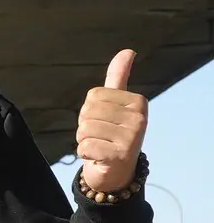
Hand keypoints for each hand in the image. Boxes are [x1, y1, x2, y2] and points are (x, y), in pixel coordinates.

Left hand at [75, 49, 148, 195]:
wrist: (116, 171)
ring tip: (100, 146)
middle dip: (86, 126)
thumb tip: (127, 51)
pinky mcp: (120, 155)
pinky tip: (99, 157)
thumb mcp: (116, 104)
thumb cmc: (112, 133)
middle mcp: (139, 117)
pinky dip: (85, 154)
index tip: (104, 121)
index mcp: (138, 101)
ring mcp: (132, 137)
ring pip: (84, 130)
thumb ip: (118, 78)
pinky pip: (85, 147)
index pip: (93, 96)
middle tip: (100, 136)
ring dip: (85, 141)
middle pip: (87, 112)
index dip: (89, 110)